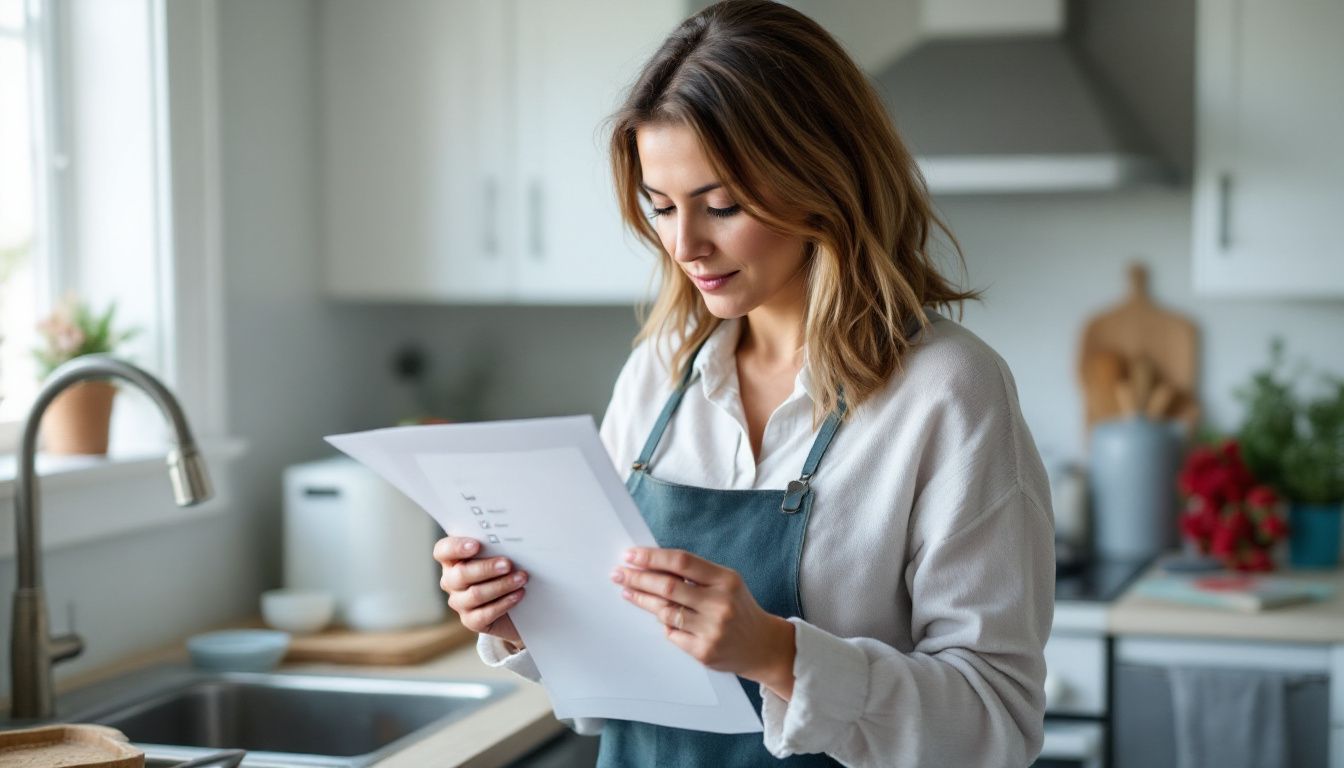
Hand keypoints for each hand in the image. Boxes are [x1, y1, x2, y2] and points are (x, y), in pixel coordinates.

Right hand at [434, 536, 526, 651]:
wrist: (516, 605)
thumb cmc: (504, 571)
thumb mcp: (498, 555)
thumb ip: (495, 547)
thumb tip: (509, 540)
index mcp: (453, 559)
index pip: (443, 551)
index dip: (456, 547)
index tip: (476, 545)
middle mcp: (451, 581)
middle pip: (460, 574)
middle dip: (486, 568)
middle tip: (508, 564)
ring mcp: (459, 602)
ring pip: (475, 594)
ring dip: (501, 585)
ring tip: (521, 578)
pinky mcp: (471, 620)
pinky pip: (484, 614)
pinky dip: (504, 603)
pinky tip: (518, 594)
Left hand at [611, 547, 796, 698]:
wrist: (763, 646)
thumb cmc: (739, 609)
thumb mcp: (727, 583)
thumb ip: (696, 574)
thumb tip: (653, 565)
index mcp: (726, 580)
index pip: (682, 562)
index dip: (652, 557)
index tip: (631, 555)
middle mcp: (720, 604)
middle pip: (668, 586)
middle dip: (638, 578)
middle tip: (619, 573)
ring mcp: (711, 629)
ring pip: (665, 612)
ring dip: (642, 600)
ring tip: (628, 591)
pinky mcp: (704, 652)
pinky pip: (672, 634)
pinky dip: (664, 623)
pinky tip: (657, 616)